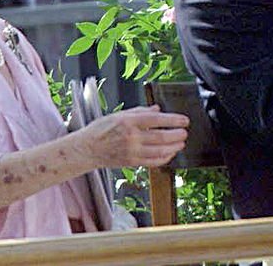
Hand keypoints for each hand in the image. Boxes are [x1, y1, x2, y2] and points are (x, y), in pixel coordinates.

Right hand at [73, 104, 188, 168]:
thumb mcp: (120, 114)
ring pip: (159, 151)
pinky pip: (153, 162)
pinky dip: (164, 158)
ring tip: (181, 143)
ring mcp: (132, 152)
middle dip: (177, 135)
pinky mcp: (132, 163)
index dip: (173, 120)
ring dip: (174, 147)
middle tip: (185, 132)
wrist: (87, 149)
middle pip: (161, 137)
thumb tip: (157, 109)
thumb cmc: (101, 129)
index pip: (156, 120)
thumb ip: (140, 111)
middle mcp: (131, 137)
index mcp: (129, 122)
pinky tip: (170, 153)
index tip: (184, 120)